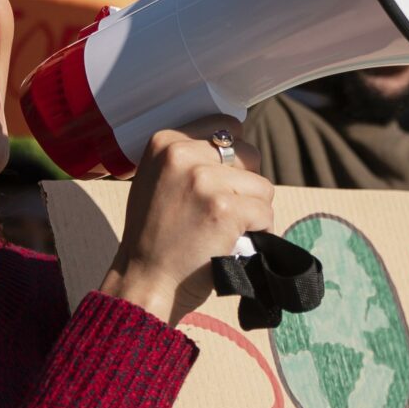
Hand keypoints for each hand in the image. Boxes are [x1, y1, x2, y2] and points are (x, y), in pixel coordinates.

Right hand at [99, 128, 275, 325]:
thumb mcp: (156, 180)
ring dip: (253, 211)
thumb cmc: (152, 237)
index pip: (227, 126)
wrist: (143, 281)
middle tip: (222, 212)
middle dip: (245, 184)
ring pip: (261, 186)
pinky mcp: (225, 208)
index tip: (220, 183)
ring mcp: (204, 180)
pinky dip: (258, 232)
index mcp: (164, 141)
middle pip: (249, 154)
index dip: (232, 159)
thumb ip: (187, 159)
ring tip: (225, 230)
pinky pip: (265, 213)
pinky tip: (233, 243)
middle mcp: (182, 154)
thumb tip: (232, 145)